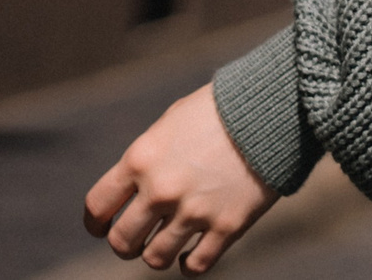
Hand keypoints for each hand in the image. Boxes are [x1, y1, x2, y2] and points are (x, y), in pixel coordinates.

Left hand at [83, 84, 278, 272]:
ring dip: (157, 255)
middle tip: (137, 240)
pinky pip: (195, 266)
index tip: (102, 227)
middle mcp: (161, 190)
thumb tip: (136, 188)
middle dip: (126, 244)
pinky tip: (190, 256)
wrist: (276, 107)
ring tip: (167, 245)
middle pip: (122, 241)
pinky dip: (188, 265)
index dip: (96, 223)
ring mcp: (194, 211)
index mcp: (141, 160)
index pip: (97, 206)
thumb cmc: (222, 109)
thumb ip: (149, 157)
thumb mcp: (173, 122)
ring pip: (155, 258)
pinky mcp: (227, 225)